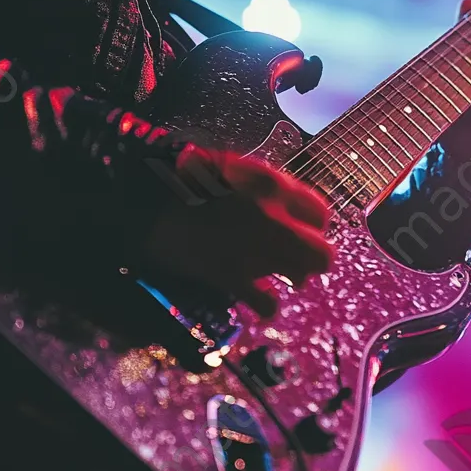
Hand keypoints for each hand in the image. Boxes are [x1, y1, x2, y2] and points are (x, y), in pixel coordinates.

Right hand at [142, 146, 331, 317]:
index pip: (321, 213)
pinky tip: (259, 296)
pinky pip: (267, 303)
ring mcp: (255, 250)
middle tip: (301, 258)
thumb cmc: (189, 177)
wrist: (149, 200)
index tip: (307, 228)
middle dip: (314, 257)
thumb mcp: (236, 168)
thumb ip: (268, 186)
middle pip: (321, 253)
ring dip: (294, 277)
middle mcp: (274, 219)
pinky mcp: (233, 277)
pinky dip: (265, 303)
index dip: (316, 224)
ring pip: (300, 277)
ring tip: (284, 275)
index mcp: (274, 186)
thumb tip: (288, 203)